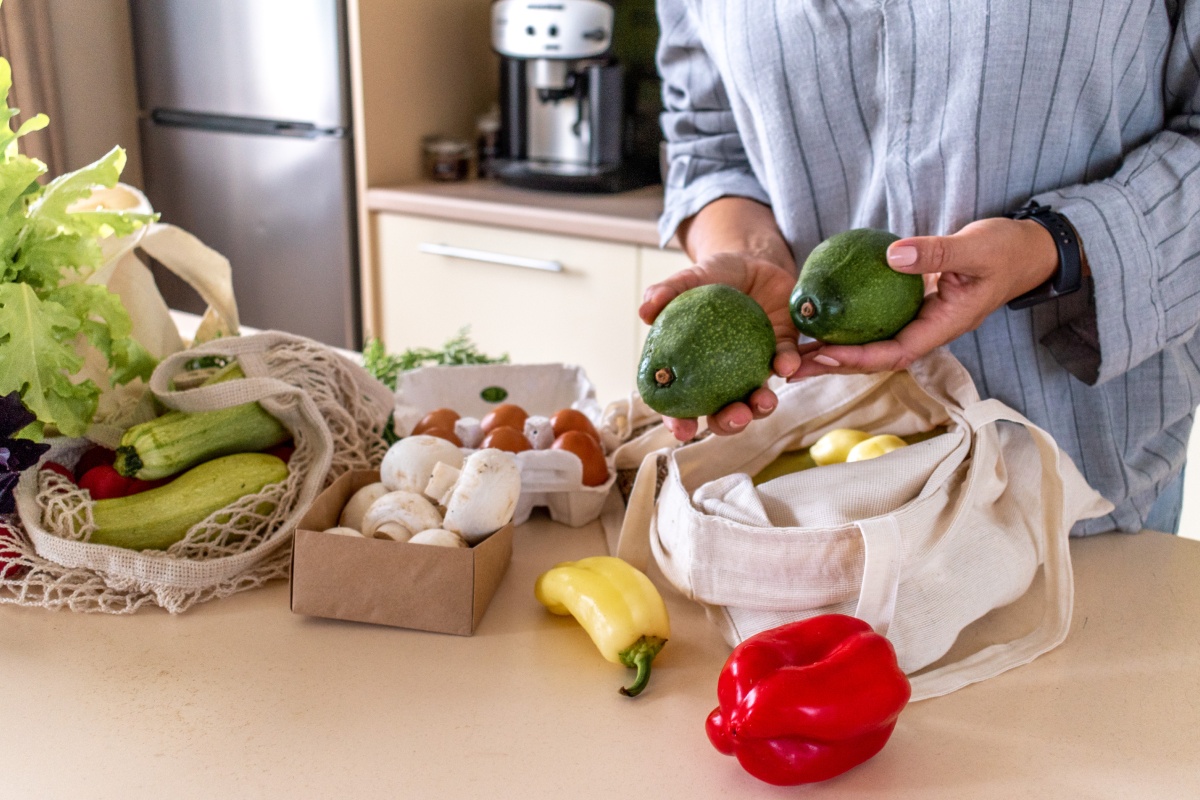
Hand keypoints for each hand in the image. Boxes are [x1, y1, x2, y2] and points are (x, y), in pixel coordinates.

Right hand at [639, 252, 800, 440]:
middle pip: (722, 412)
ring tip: (764, 400)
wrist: (753, 261)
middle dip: (729, 423)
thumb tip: (644, 311)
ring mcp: (753, 368)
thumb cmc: (714, 276)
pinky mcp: (782, 351)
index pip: (679, 403)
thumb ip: (667, 291)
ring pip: (757, 399)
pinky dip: (787, 366)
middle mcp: (723, 376)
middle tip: (734, 416)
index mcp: (693, 367)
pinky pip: (786, 363)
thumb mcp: (690, 279)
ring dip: (760, 407)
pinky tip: (786, 364)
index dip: (679, 421)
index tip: (683, 430)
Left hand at [791, 217, 1058, 378]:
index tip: (824, 356)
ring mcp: (918, 322)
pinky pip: (875, 324)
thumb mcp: (975, 247)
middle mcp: (927, 331)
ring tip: (793, 354)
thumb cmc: (1006, 250)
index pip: (894, 353)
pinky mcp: (911, 309)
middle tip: (790, 367)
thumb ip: (937, 251)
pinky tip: (819, 321)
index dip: (858, 358)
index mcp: (943, 326)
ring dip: (834, 351)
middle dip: (833, 365)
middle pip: (874, 358)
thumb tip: (893, 255)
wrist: (1027, 250)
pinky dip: (848, 327)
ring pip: (871, 344)